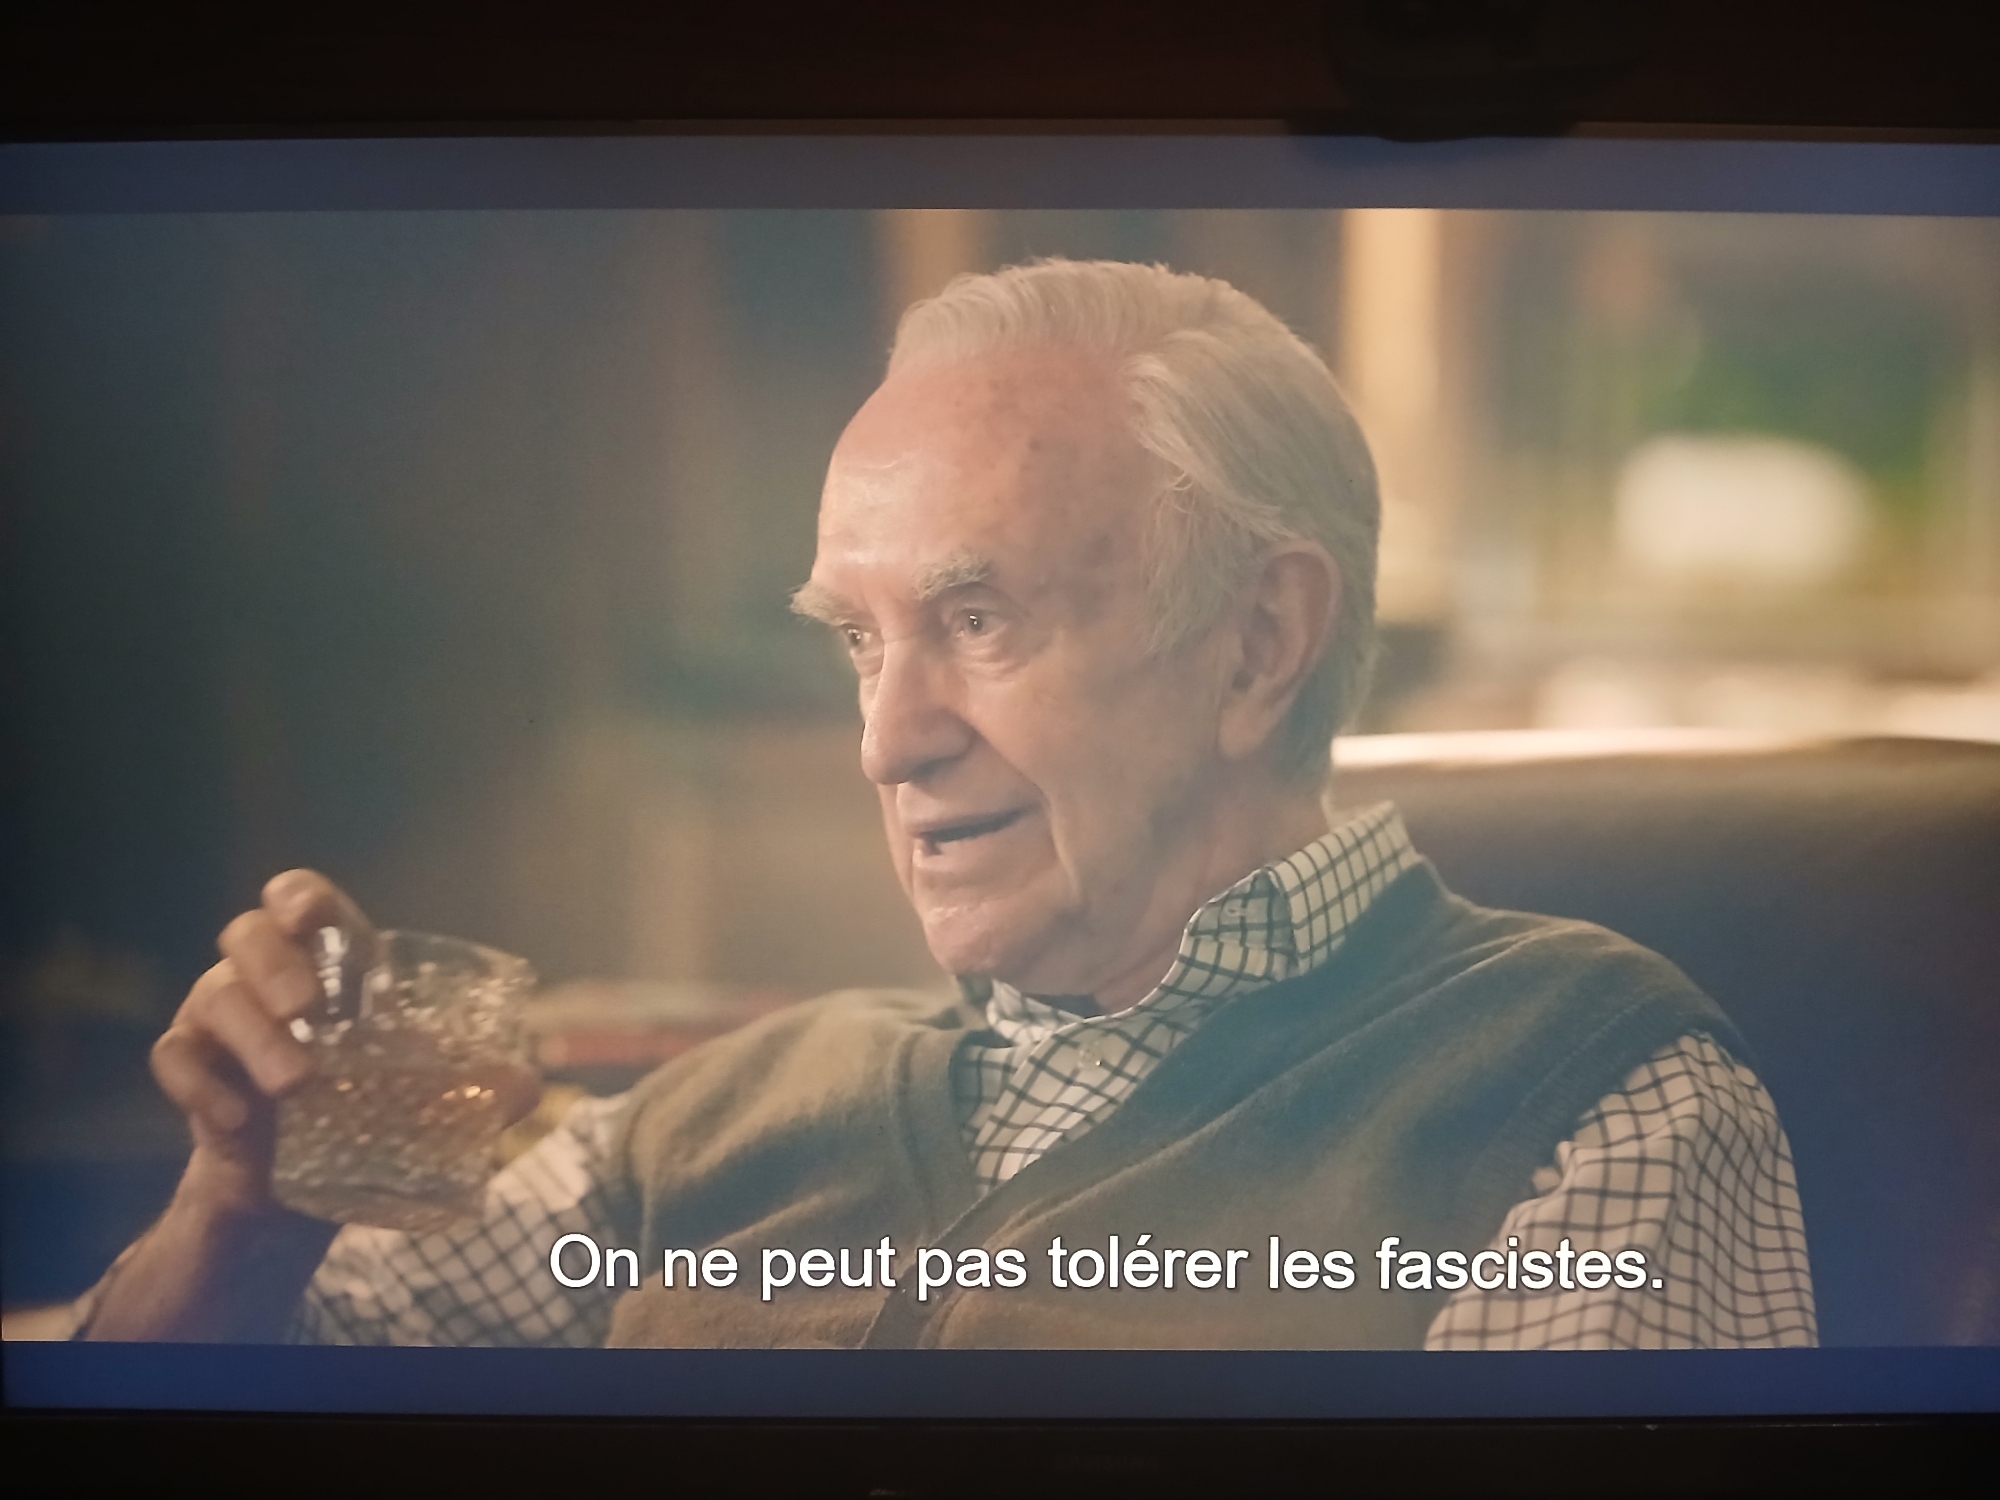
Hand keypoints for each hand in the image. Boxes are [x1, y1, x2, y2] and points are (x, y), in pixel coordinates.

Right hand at [87, 874, 540, 1340]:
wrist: (295, 1183)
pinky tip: (239, 1119)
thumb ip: (476, 1083)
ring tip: (295, 1085)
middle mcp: (264, 976)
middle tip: (307, 1008)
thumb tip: (529, 1080)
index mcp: (325, 963)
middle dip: (276, 964)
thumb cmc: (362, 1108)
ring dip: (254, 1037)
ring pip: (214, 996)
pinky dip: (203, 1086)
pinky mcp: (192, 1069)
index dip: (301, 897)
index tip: (313, 917)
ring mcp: (219, 1018)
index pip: (301, 901)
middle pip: (246, 934)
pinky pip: (175, 1057)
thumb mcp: (423, 1094)